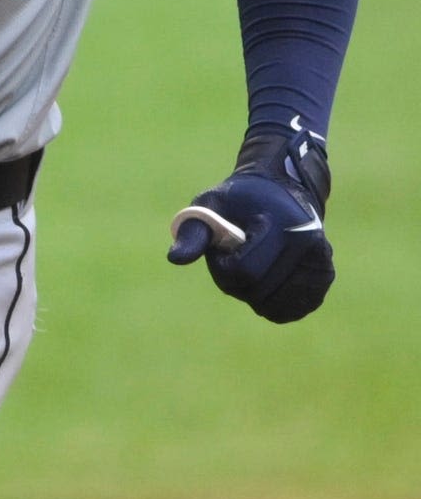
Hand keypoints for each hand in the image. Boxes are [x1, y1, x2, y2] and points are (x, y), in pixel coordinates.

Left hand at [167, 122, 333, 323]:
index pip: (244, 272)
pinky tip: (265, 282)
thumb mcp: (210, 204)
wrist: (281, 189)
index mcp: (281, 224)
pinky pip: (292, 309)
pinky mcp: (324, 277)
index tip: (219, 251)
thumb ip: (193, 232)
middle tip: (233, 258)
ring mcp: (321, 262)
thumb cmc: (239, 199)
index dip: (221, 268)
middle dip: (235, 283)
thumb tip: (175, 259)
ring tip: (250, 267)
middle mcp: (308, 244)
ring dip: (253, 295)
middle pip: (259, 292)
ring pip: (275, 306)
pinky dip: (272, 303)